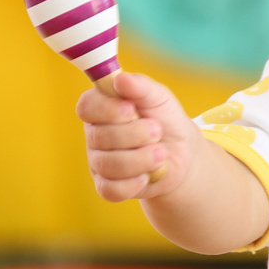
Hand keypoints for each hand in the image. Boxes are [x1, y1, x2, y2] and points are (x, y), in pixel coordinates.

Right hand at [77, 73, 196, 200]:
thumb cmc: (166, 119)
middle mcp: (95, 135)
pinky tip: (148, 175)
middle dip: (135, 135)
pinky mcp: (107, 186)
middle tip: (157, 131)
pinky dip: (133, 184)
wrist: (182, 154)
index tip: (130, 110)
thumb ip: (141, 87)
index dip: (106, 110)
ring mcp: (99, 162)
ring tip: (161, 154)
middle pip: (99, 137)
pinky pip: (111, 190)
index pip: (86, 107)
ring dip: (140, 159)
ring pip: (108, 164)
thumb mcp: (160, 98)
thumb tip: (121, 79)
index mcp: (101, 108)